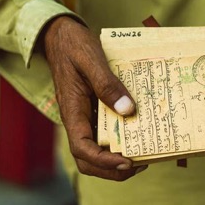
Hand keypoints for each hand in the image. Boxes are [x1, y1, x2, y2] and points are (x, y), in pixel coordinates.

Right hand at [44, 16, 146, 179]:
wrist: (61, 35)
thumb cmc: (73, 45)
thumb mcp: (91, 60)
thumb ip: (107, 85)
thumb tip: (127, 110)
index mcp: (72, 112)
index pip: (82, 148)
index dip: (104, 162)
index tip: (127, 162)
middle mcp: (77, 120)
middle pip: (88, 159)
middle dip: (112, 170)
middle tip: (141, 164)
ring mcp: (85, 117)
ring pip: (96, 150)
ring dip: (116, 159)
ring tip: (143, 155)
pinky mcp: (93, 110)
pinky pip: (104, 133)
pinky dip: (120, 140)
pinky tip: (140, 132)